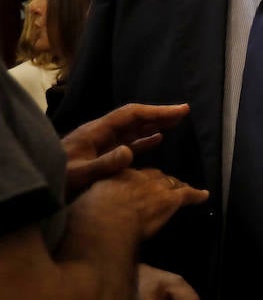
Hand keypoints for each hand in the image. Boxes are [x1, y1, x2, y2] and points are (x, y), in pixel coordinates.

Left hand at [63, 103, 191, 195]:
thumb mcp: (79, 175)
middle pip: (134, 119)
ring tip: (176, 123)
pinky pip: (128, 143)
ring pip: (132, 130)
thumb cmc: (56, 182)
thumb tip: (129, 151)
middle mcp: (100, 134)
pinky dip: (144, 140)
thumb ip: (103, 164)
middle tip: (185, 112)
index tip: (180, 111)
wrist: (39, 188)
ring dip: (154, 125)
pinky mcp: (100, 156)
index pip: (131, 116)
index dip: (157, 112)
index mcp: (96, 132)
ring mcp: (100, 144)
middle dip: (159, 115)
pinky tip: (157, 140)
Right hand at [94, 168, 207, 239]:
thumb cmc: (88, 218)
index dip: (136, 179)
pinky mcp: (169, 200)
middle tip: (161, 186)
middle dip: (158, 180)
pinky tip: (204, 195)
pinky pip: (187, 195)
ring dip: (176, 186)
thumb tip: (88, 210)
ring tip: (182, 189)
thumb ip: (91, 200)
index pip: (131, 174)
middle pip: (153, 176)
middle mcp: (138, 177)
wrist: (106, 223)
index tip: (136, 183)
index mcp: (115, 175)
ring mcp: (155, 187)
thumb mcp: (83, 202)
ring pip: (170, 184)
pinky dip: (197, 195)